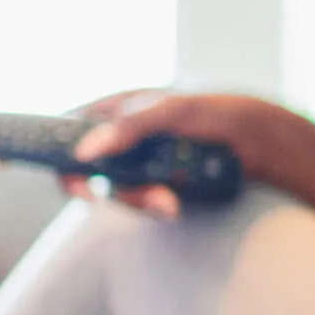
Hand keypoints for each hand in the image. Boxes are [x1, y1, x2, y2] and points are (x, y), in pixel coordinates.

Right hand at [60, 89, 298, 217]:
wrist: (259, 142)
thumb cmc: (215, 114)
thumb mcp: (173, 113)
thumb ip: (130, 127)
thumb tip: (86, 151)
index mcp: (114, 109)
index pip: (65, 131)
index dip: (55, 158)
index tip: (70, 185)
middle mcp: (120, 134)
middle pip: (89, 172)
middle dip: (118, 190)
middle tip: (149, 197)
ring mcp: (136, 160)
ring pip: (116, 191)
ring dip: (141, 201)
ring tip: (172, 202)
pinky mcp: (155, 182)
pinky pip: (140, 201)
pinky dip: (156, 205)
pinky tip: (176, 204)